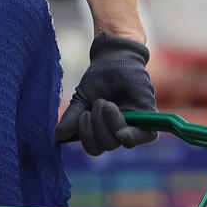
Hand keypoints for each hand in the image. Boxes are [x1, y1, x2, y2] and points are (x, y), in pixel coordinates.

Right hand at [55, 33, 158, 155]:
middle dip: (98, 126)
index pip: (95, 148)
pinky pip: (146, 137)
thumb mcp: (82, 97)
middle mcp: (118, 131)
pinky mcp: (148, 117)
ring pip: (121, 142)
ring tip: (106, 103)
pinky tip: (122, 133)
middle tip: (98, 102)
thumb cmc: (99, 78)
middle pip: (107, 146)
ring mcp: (134, 125)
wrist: (114, 58)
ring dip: (110, 124)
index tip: (84, 115)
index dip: (88, 138)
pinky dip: (133, 137)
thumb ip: (72, 116)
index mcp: (102, 130)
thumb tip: (58, 135)